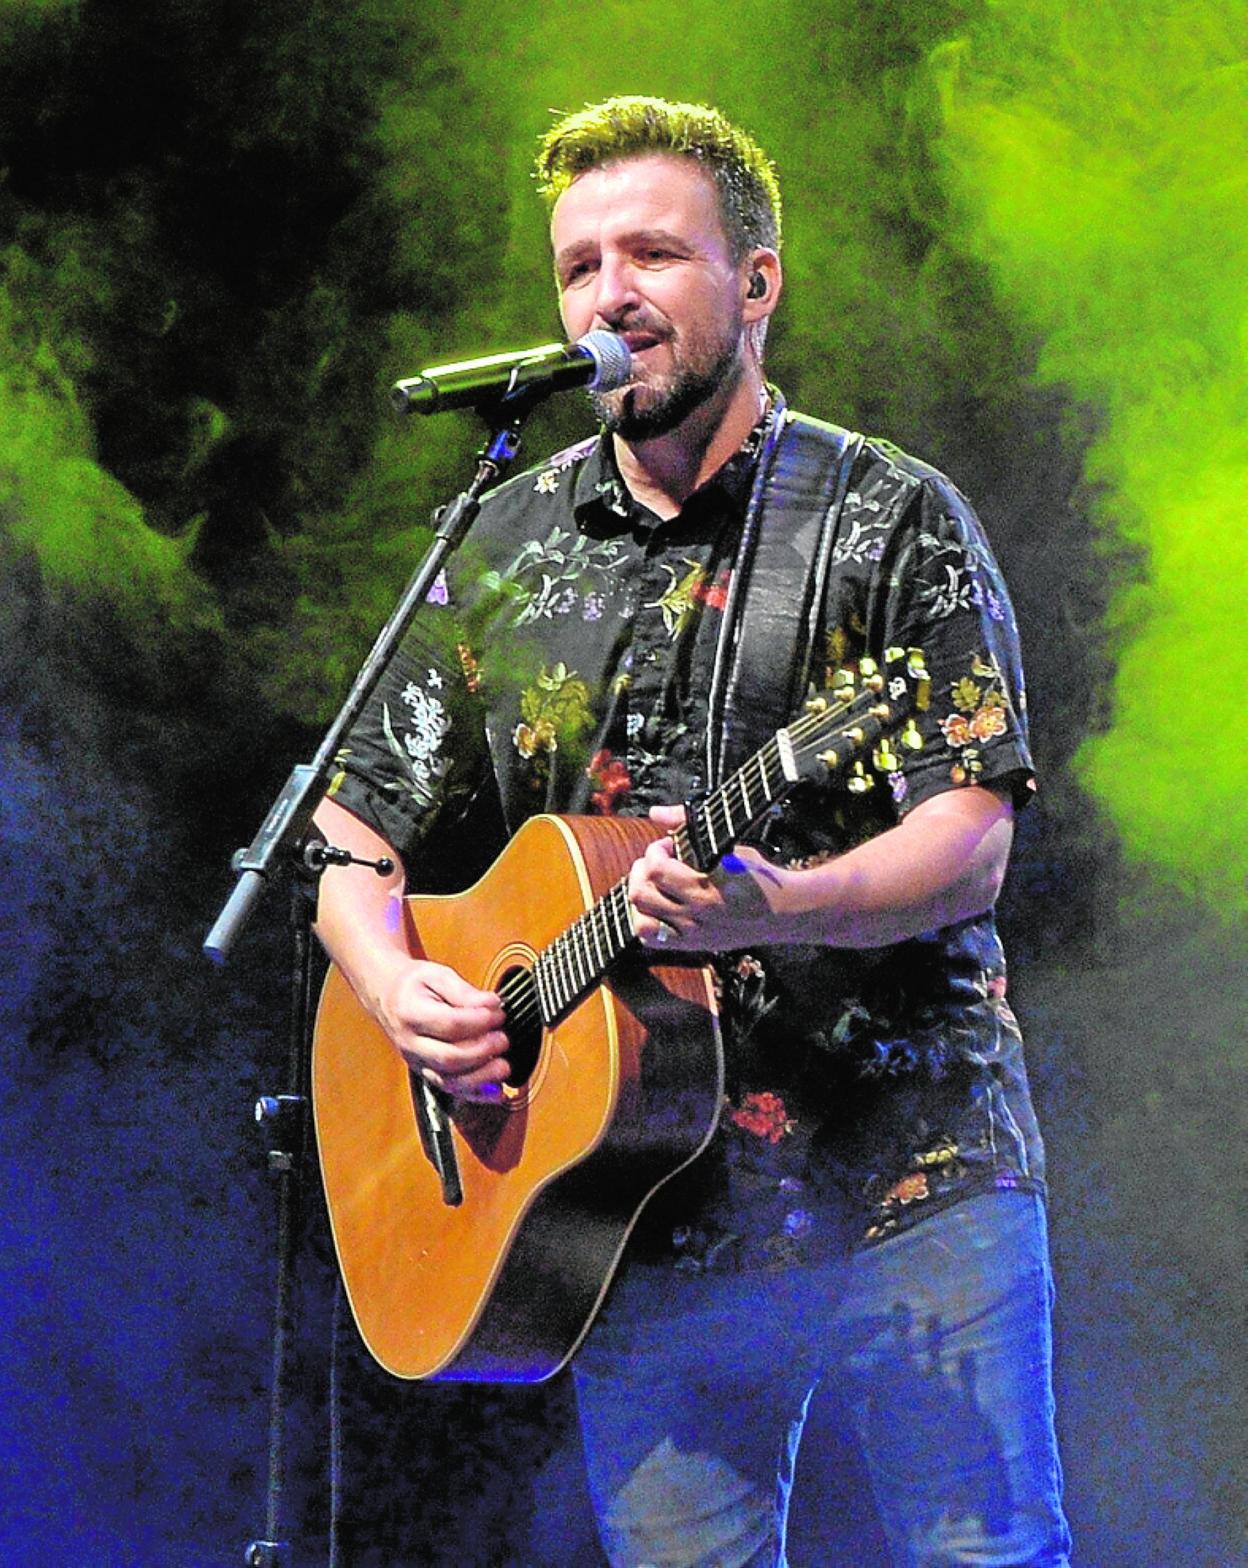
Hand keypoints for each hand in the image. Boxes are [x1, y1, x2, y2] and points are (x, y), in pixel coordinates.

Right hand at [374, 958, 510, 1102]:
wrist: (388, 997)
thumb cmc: (414, 986)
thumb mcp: (437, 975)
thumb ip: (464, 991)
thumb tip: (491, 1004)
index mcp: (411, 1014)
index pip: (449, 1024)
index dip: (479, 1021)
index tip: (498, 1012)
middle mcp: (411, 1044)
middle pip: (449, 1058)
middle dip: (482, 1051)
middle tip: (503, 1038)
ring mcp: (418, 1062)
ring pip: (450, 1081)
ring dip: (482, 1077)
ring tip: (503, 1066)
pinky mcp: (428, 1074)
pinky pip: (452, 1091)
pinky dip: (477, 1094)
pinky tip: (497, 1091)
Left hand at [628, 805, 788, 953]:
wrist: (784, 911)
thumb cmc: (759, 877)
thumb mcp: (728, 844)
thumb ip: (689, 825)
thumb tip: (657, 812)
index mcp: (705, 887)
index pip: (656, 868)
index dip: (656, 850)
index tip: (668, 845)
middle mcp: (696, 914)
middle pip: (641, 894)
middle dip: (642, 871)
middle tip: (656, 863)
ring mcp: (694, 934)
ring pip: (641, 922)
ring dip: (640, 900)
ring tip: (651, 886)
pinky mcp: (695, 946)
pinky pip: (654, 941)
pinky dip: (646, 923)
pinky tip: (656, 907)